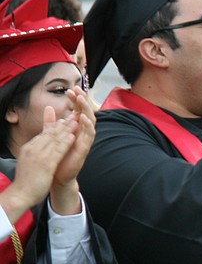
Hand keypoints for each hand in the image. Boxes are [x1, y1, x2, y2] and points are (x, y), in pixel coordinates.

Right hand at [3, 108, 74, 221]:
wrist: (20, 194)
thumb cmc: (26, 180)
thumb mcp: (29, 161)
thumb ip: (35, 151)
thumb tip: (39, 145)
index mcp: (29, 148)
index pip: (43, 134)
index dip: (55, 126)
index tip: (64, 120)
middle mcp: (33, 149)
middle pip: (49, 133)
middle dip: (62, 124)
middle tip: (72, 116)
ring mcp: (38, 155)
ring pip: (54, 139)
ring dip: (66, 129)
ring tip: (75, 121)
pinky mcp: (45, 163)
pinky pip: (57, 151)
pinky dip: (65, 142)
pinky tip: (72, 137)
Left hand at [50, 88, 97, 213]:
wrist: (57, 175)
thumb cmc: (57, 156)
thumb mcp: (52, 135)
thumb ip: (51, 122)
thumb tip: (48, 107)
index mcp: (75, 127)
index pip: (78, 109)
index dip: (76, 99)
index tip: (70, 89)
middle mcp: (82, 132)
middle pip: (86, 112)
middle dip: (83, 100)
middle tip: (77, 89)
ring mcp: (85, 139)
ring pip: (91, 121)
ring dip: (86, 109)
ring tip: (81, 99)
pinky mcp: (85, 148)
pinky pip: (90, 134)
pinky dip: (87, 125)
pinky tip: (82, 117)